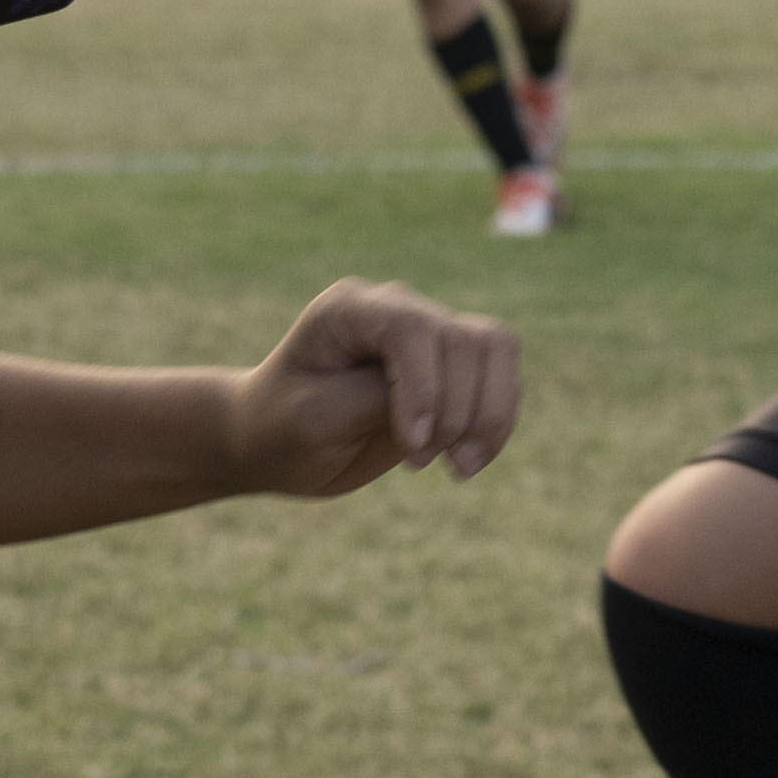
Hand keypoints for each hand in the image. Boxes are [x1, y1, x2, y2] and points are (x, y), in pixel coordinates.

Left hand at [223, 280, 517, 497]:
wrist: (276, 442)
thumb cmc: (282, 429)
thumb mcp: (315, 420)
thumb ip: (375, 400)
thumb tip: (441, 400)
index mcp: (348, 309)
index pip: (410, 328)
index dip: (424, 388)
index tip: (412, 449)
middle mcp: (394, 310)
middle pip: (464, 340)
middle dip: (457, 412)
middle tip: (419, 464)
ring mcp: (427, 334)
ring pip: (496, 349)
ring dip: (490, 415)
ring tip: (459, 467)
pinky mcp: (449, 366)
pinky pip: (501, 376)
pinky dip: (496, 422)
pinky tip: (466, 460)